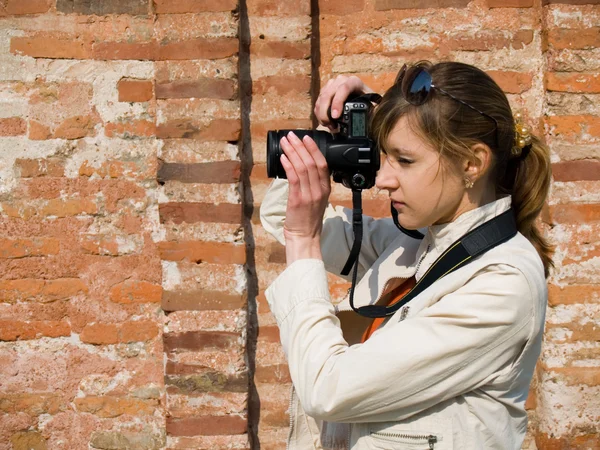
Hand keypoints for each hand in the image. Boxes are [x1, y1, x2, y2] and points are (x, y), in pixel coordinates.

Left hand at [280, 131, 330, 263]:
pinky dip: (288, 166)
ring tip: (285, 143)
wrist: (305, 237)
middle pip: (312, 162)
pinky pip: (294, 178)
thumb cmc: (307, 219)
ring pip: (302, 167)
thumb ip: (313, 184)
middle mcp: (319, 190)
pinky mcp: (298, 200)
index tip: (305, 137)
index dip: (314, 149)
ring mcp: (309, 195)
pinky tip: (283, 158)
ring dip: (292, 152)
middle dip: (300, 146)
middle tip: (291, 136)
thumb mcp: (316, 199)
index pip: (322, 164)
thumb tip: (301, 167)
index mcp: (325, 189)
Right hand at [314, 75, 373, 130]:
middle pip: (327, 95)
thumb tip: (374, 116)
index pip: (343, 89)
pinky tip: (325, 121)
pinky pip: (318, 102)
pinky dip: (319, 114)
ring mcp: (331, 85)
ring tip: (329, 125)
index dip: (337, 103)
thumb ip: (374, 109)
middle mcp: (341, 80)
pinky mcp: (324, 91)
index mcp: (354, 82)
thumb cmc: (367, 101)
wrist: (360, 97)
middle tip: (330, 126)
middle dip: (326, 113)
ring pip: (321, 99)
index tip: (335, 116)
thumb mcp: (373, 104)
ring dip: (322, 115)